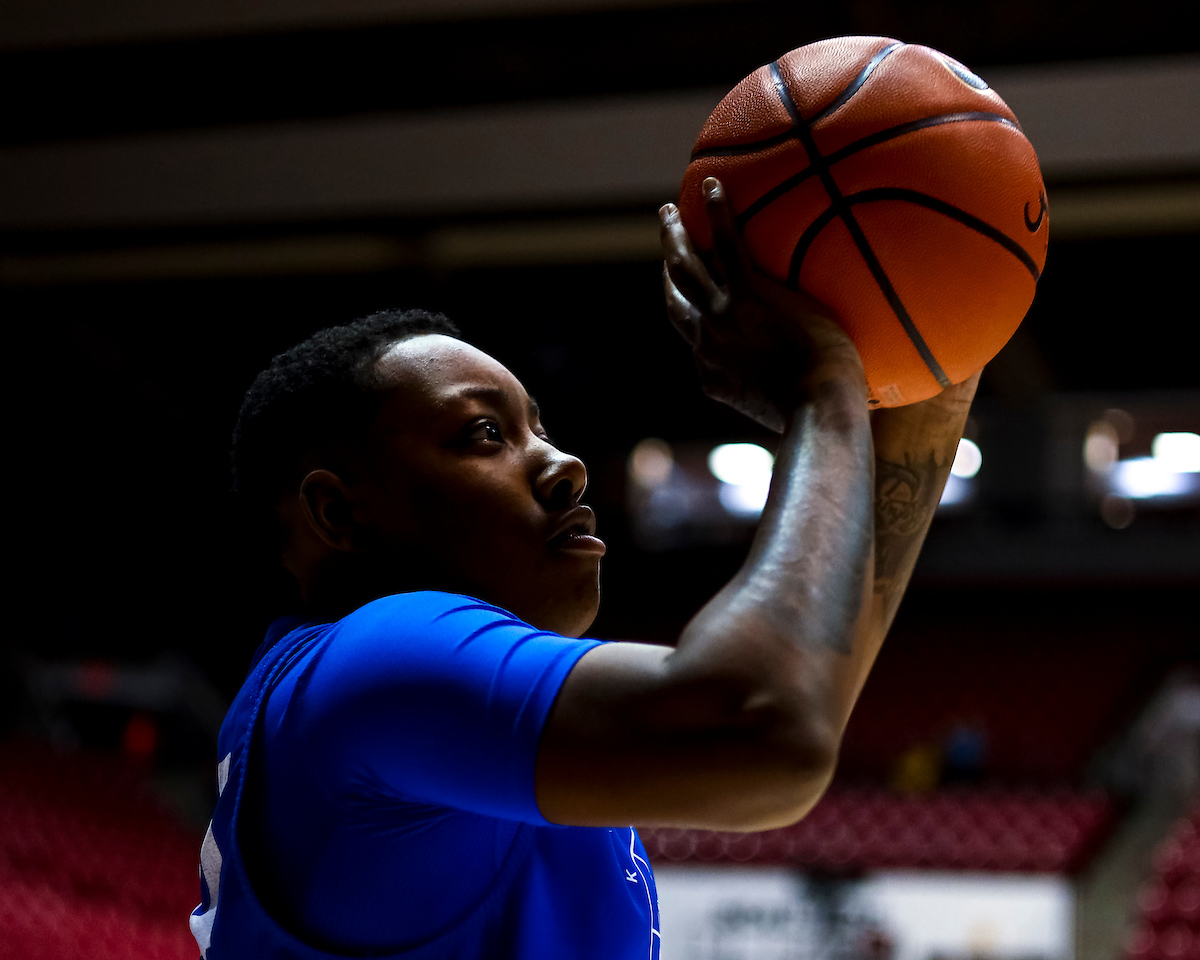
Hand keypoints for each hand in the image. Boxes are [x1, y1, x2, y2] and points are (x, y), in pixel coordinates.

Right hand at [661, 177, 865, 431]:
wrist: (819, 407)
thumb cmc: (821, 416)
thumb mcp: (796, 413)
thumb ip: (796, 396)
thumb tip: (828, 394)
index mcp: (713, 375)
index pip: (694, 342)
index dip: (689, 319)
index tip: (692, 305)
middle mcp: (706, 344)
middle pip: (675, 301)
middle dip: (667, 273)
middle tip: (668, 249)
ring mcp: (721, 319)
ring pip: (685, 270)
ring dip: (673, 239)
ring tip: (670, 211)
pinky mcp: (746, 297)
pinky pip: (725, 247)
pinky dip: (717, 215)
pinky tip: (714, 185)